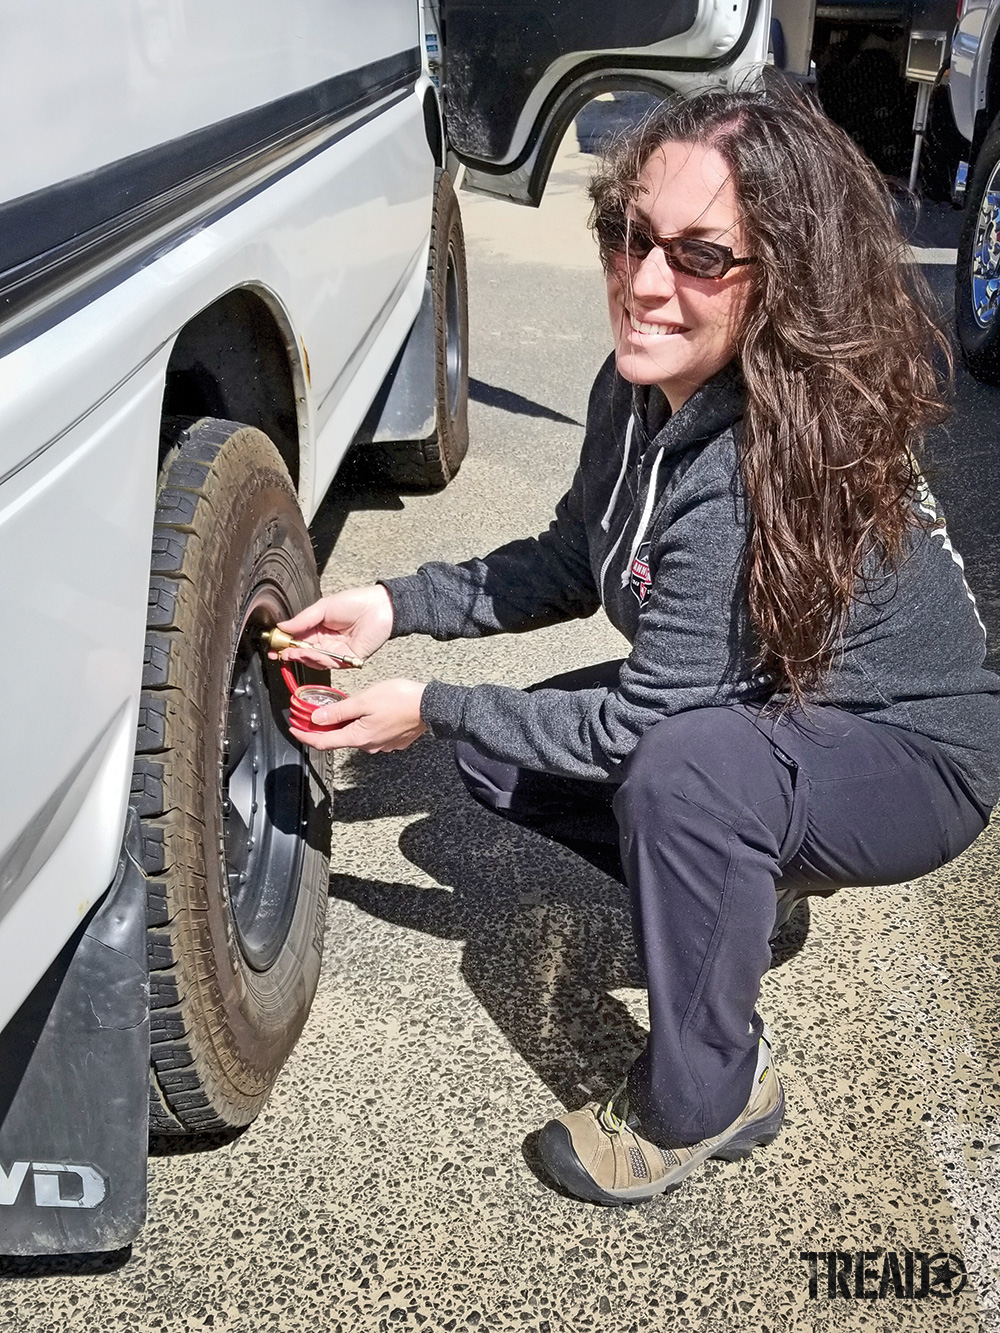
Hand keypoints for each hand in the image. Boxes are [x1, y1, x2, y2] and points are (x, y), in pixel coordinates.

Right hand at [275, 585, 393, 669]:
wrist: (379, 608)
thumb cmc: (355, 603)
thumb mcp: (323, 607)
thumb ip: (302, 620)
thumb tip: (282, 627)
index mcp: (318, 628)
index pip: (297, 638)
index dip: (285, 642)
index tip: (273, 644)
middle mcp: (326, 642)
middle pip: (303, 652)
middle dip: (289, 653)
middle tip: (278, 652)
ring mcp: (335, 653)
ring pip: (313, 660)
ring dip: (302, 656)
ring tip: (293, 651)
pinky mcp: (346, 660)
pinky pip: (328, 664)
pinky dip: (317, 659)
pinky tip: (310, 652)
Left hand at [290, 679, 427, 752]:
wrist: (432, 706)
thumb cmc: (400, 700)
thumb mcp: (363, 700)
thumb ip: (338, 711)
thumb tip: (317, 719)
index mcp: (358, 737)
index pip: (323, 742)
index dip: (305, 736)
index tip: (294, 730)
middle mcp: (368, 746)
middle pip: (339, 739)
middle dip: (326, 727)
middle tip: (318, 712)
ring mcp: (382, 745)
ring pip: (356, 736)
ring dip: (348, 724)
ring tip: (348, 708)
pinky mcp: (393, 741)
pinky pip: (372, 734)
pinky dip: (364, 725)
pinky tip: (370, 712)